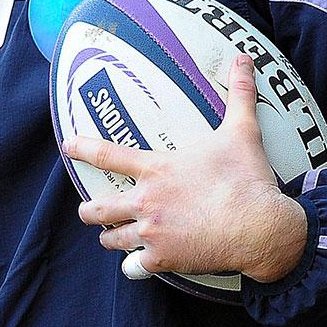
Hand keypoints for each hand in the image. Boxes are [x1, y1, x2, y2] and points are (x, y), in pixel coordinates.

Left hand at [66, 54, 306, 283]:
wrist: (259, 226)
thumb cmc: (247, 179)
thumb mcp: (242, 131)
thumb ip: (239, 95)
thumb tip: (243, 60)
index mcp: (157, 170)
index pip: (107, 155)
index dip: (82, 148)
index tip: (68, 146)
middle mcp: (146, 201)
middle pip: (97, 209)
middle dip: (89, 211)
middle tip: (88, 210)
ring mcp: (151, 233)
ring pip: (112, 240)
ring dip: (111, 238)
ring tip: (112, 238)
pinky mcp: (163, 259)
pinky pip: (135, 266)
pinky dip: (136, 264)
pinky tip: (140, 264)